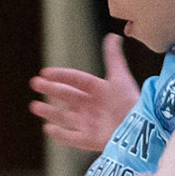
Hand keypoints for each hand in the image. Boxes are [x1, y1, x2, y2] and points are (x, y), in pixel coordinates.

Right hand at [30, 33, 138, 152]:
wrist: (139, 127)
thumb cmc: (130, 102)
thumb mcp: (120, 78)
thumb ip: (114, 58)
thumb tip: (113, 35)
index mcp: (98, 90)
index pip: (76, 80)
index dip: (61, 75)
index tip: (45, 72)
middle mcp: (92, 106)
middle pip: (67, 96)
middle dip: (51, 90)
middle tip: (35, 83)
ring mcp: (89, 123)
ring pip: (64, 116)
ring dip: (49, 111)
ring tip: (34, 106)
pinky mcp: (89, 140)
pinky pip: (70, 137)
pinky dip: (59, 133)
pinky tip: (47, 128)